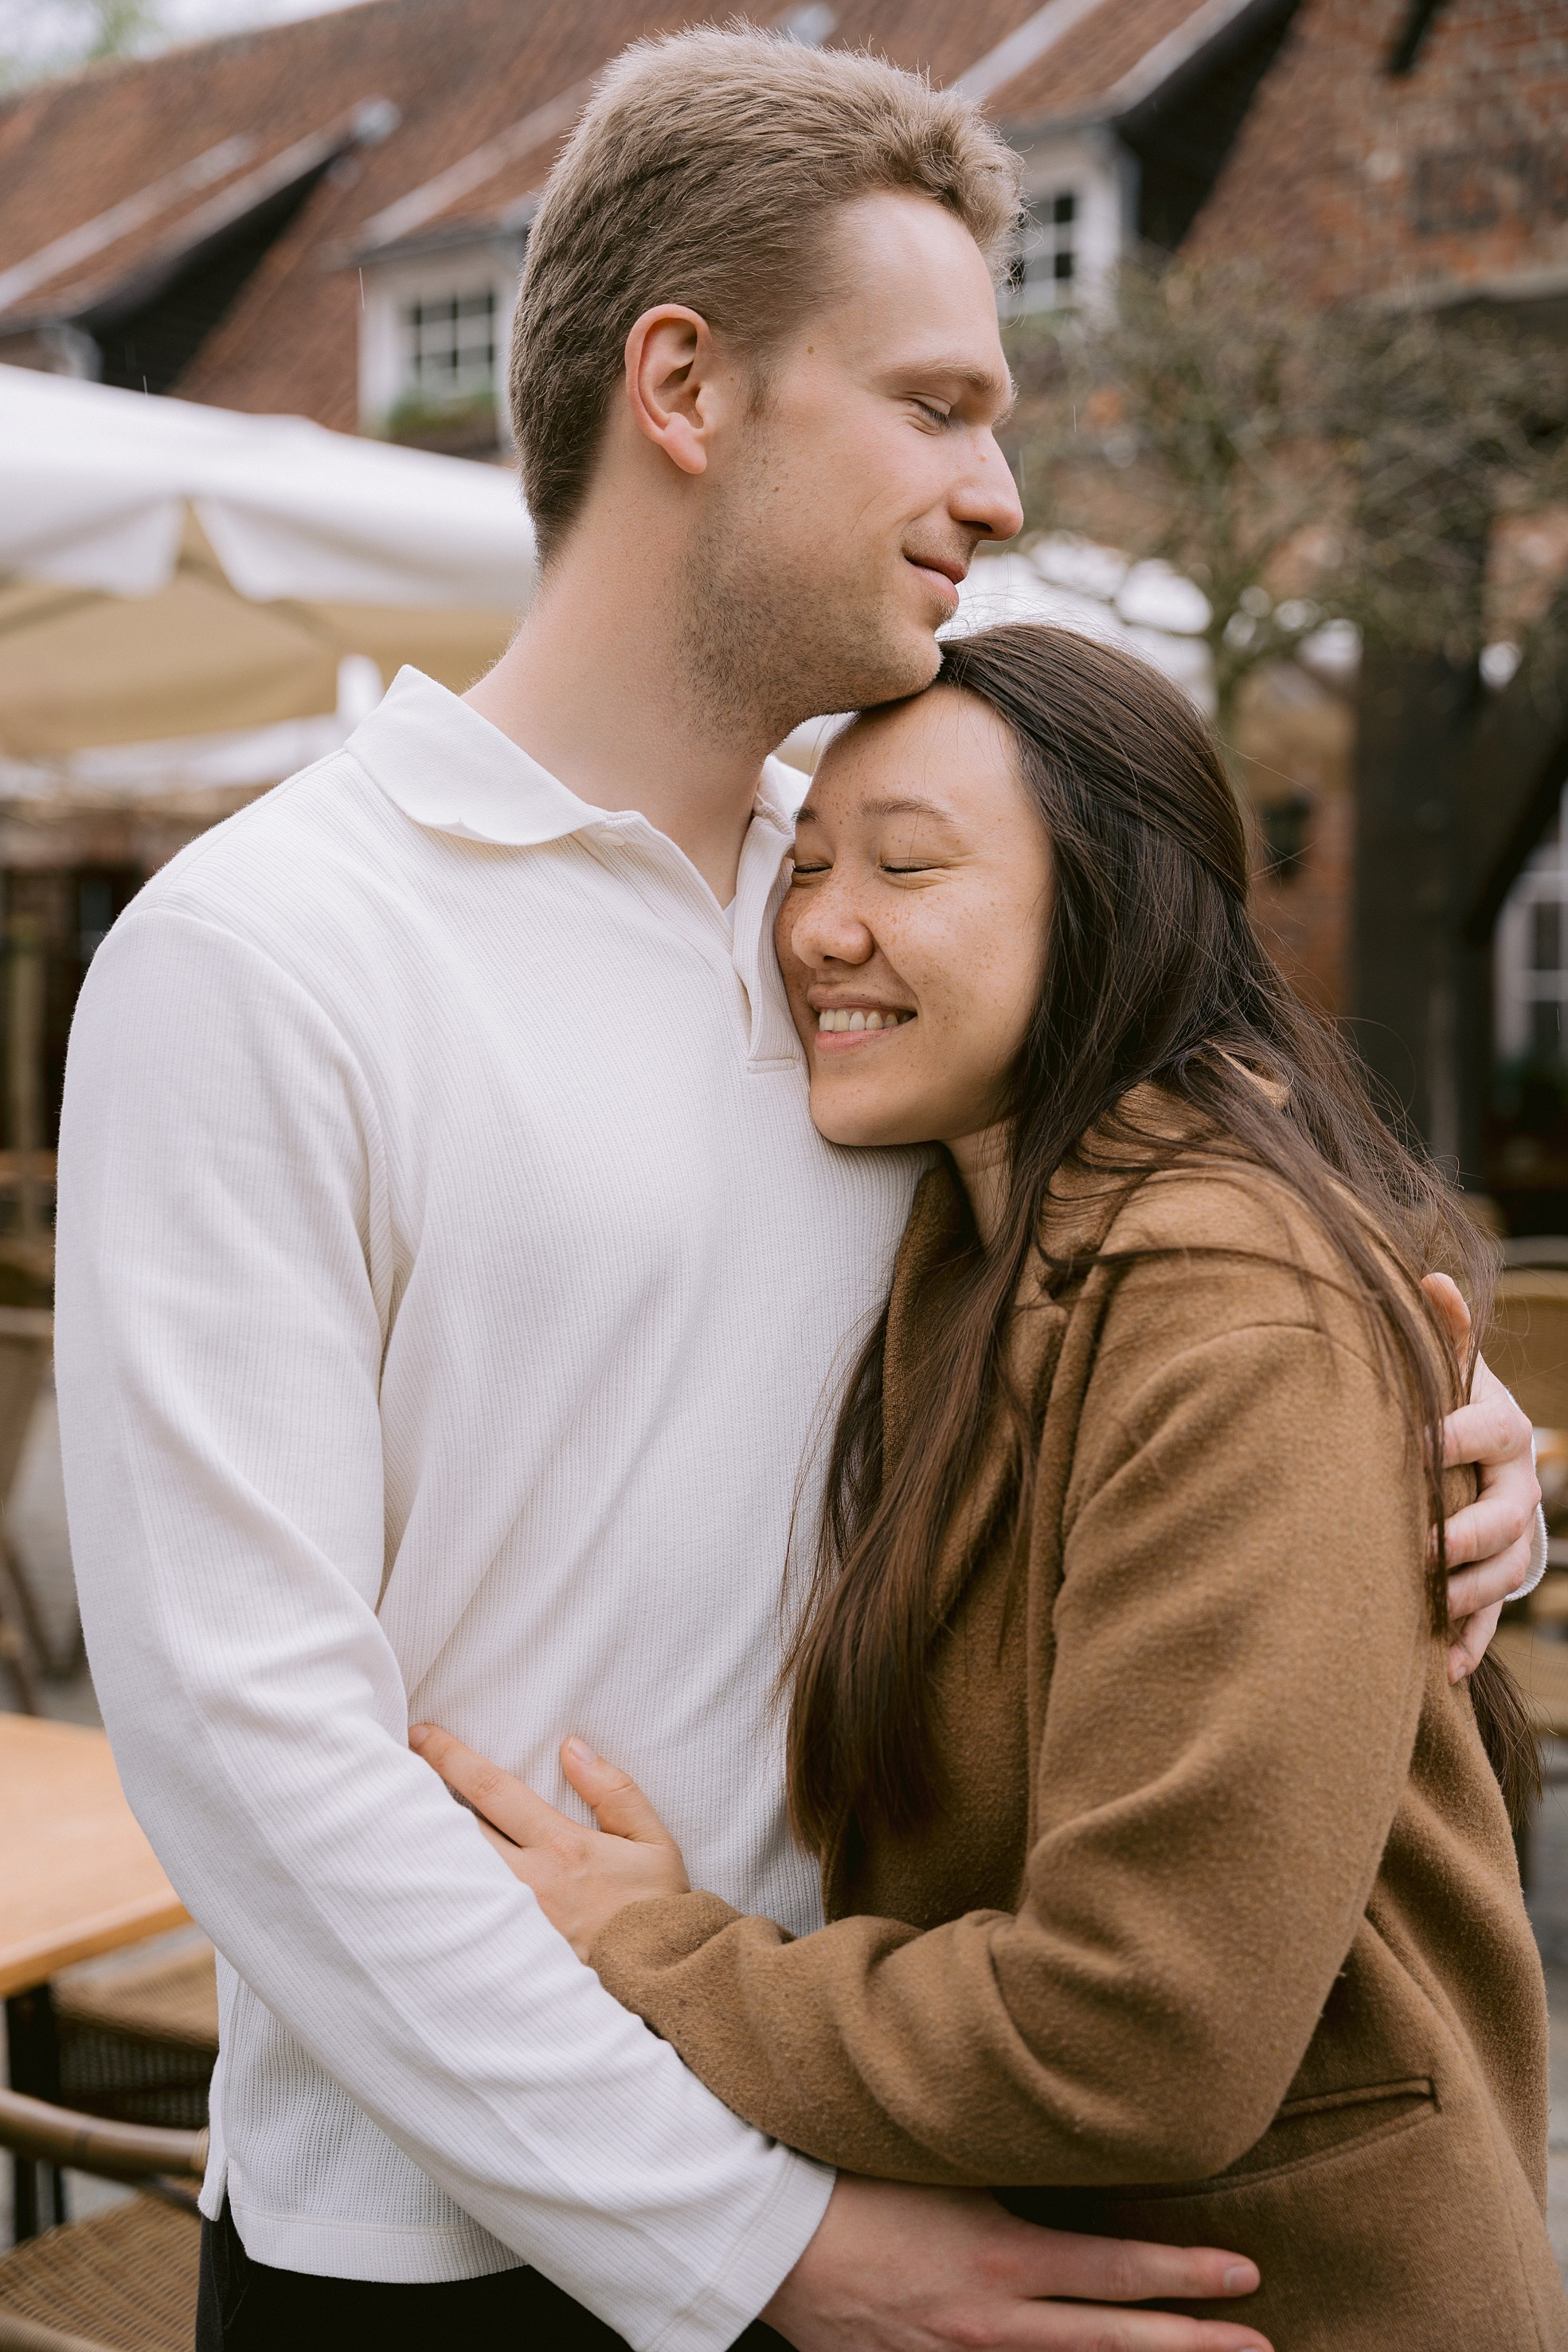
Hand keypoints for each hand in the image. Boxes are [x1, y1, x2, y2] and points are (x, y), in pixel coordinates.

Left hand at [408, 1724, 687, 1957]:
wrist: (662, 1986)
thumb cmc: (657, 1912)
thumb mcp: (653, 1842)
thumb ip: (614, 1791)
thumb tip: (571, 1747)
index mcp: (561, 1847)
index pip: (492, 1789)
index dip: (450, 1757)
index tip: (419, 1734)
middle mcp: (527, 1884)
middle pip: (454, 1830)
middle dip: (415, 1795)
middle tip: (382, 1773)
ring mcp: (510, 1927)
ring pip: (449, 1876)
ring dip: (419, 1846)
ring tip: (385, 1824)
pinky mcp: (503, 1963)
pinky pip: (458, 1924)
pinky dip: (434, 1900)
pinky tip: (411, 1890)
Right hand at [764, 2175, 1271, 2350]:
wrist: (765, 2234)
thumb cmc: (850, 2172)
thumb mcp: (939, 2152)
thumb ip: (1003, 2148)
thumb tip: (1059, 2118)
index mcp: (1000, 2256)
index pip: (1118, 2274)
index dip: (1188, 2280)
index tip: (1248, 2275)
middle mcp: (992, 2323)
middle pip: (1112, 2345)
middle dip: (1192, 2348)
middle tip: (1260, 2347)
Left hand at [1424, 1273, 1541, 1682]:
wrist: (1489, 1451)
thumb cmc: (1452, 1403)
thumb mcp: (1454, 1366)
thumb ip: (1445, 1332)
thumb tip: (1431, 1277)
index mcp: (1503, 1430)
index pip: (1481, 1433)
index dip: (1447, 1440)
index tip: (1406, 1448)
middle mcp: (1517, 1487)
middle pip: (1502, 1518)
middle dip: (1463, 1534)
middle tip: (1419, 1546)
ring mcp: (1514, 1538)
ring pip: (1504, 1574)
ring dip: (1468, 1597)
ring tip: (1425, 1609)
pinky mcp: (1502, 1578)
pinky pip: (1493, 1620)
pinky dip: (1469, 1645)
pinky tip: (1442, 1670)